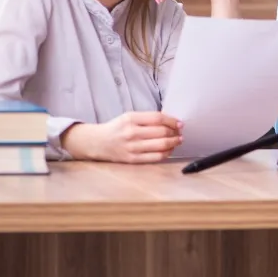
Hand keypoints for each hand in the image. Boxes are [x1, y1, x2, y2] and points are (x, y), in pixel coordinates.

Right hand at [61, 112, 183, 162]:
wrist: (97, 142)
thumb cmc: (117, 128)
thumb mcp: (129, 117)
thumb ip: (148, 118)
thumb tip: (170, 120)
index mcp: (131, 119)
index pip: (158, 118)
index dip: (172, 121)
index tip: (180, 124)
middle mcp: (131, 133)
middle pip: (162, 132)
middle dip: (175, 133)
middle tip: (180, 133)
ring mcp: (132, 147)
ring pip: (161, 145)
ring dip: (174, 143)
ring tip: (178, 140)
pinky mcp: (132, 159)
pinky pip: (155, 157)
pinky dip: (166, 153)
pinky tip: (169, 150)